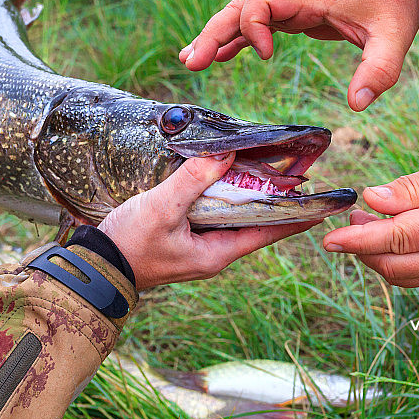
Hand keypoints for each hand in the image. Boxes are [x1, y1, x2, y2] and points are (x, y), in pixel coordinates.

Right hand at [99, 152, 319, 288]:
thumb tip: (226, 153)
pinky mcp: (185, 236)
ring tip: (267, 168)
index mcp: (218, 253)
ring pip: (234, 216)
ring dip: (248, 193)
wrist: (97, 265)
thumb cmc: (130, 243)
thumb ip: (193, 180)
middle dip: (274, 197)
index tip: (321, 202)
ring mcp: (199, 245)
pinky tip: (224, 176)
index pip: (268, 232)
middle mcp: (214, 252)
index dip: (295, 216)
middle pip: (254, 222)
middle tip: (296, 172)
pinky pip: (213, 213)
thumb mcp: (163, 208)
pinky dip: (224, 194)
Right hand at [178, 0, 418, 110]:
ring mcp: (287, 6)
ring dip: (215, 37)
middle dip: (214, 33)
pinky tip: (216, 58)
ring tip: (190, 61)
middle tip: (192, 63)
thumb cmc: (391, 1)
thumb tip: (357, 105)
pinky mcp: (289, 15)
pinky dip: (232, 41)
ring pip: (240, 15)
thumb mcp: (395, 36)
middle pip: (239, 7)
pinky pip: (252, 26)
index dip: (254, 26)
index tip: (267, 56)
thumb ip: (380, 70)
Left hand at [322, 151, 418, 286]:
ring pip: (399, 277)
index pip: (393, 240)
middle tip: (352, 217)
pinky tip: (389, 236)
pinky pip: (414, 277)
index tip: (328, 240)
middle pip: (390, 266)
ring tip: (367, 222)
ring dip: (374, 255)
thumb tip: (371, 198)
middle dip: (361, 247)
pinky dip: (393, 262)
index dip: (356, 240)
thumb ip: (408, 188)